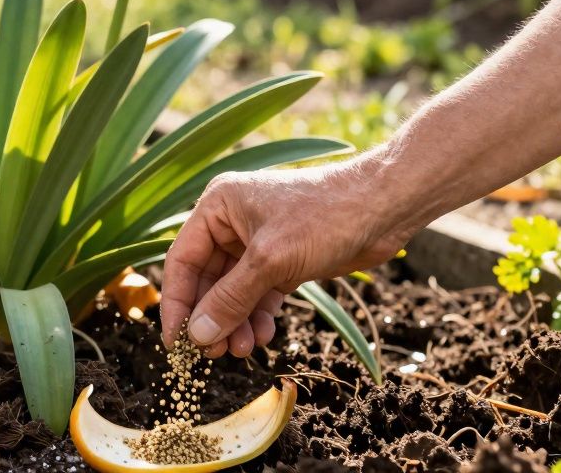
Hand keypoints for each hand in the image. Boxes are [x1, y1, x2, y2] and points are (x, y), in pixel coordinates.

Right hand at [160, 161, 414, 357]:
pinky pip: (258, 293)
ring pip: (234, 290)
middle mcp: (232, 222)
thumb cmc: (325, 215)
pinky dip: (259, 315)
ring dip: (236, 321)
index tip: (177, 342)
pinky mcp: (282, 259)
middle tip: (215, 353)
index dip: (178, 303)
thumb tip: (198, 336)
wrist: (384, 207)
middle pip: (207, 279)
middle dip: (212, 317)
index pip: (182, 260)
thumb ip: (231, 299)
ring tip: (244, 349)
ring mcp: (257, 241)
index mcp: (217, 207)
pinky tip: (265, 335)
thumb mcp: (270, 261)